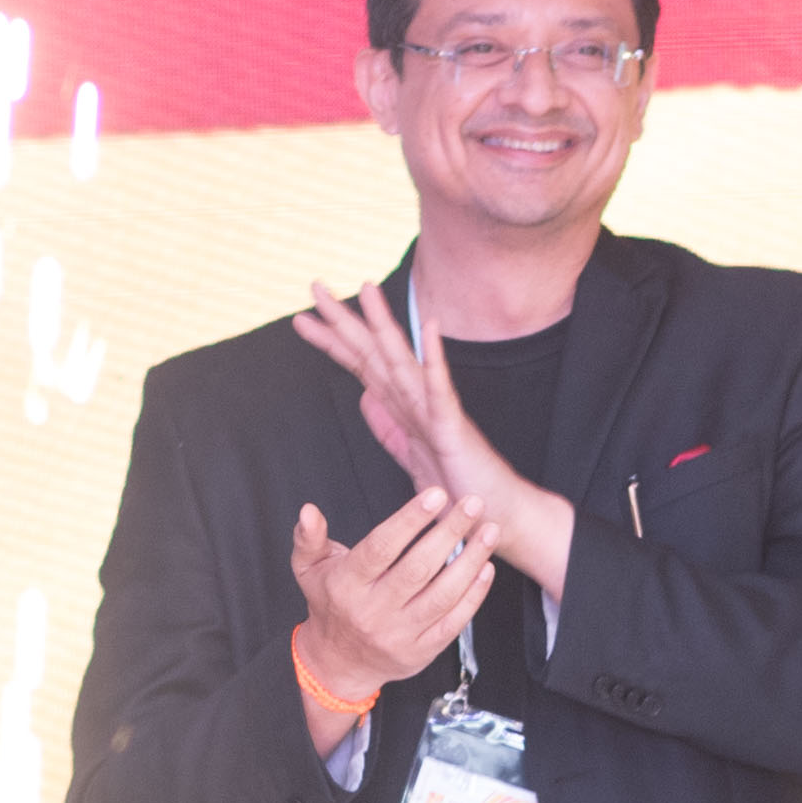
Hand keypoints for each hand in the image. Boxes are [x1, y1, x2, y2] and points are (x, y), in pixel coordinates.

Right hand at [284, 496, 495, 753]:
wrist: (339, 664)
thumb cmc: (330, 604)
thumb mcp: (309, 569)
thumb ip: (309, 538)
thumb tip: (308, 510)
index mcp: (346, 586)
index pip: (381, 548)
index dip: (410, 520)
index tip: (437, 494)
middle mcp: (373, 612)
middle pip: (418, 569)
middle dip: (450, 532)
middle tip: (473, 503)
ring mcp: (399, 635)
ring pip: (442, 596)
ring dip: (471, 562)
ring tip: (489, 531)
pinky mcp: (421, 651)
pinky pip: (453, 623)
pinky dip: (474, 595)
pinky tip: (486, 568)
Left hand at [293, 280, 575, 593]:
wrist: (497, 516)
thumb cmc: (460, 490)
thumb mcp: (410, 460)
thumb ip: (389, 429)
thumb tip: (366, 400)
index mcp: (404, 410)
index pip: (362, 367)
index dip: (332, 343)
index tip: (303, 320)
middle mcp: (418, 402)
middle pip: (374, 354)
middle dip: (343, 321)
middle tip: (315, 286)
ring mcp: (437, 412)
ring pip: (403, 361)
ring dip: (384, 324)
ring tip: (365, 288)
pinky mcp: (455, 429)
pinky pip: (442, 391)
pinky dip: (435, 358)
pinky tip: (429, 327)